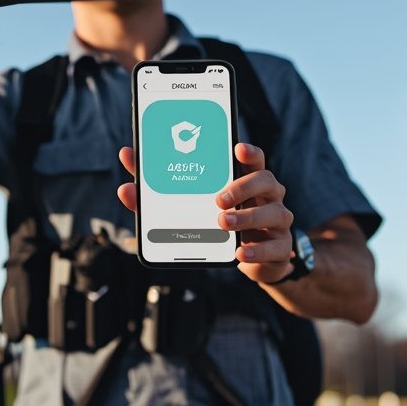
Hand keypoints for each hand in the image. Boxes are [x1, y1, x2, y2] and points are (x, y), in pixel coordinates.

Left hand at [116, 144, 294, 283]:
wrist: (249, 257)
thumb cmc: (213, 220)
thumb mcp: (186, 202)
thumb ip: (155, 183)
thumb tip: (126, 154)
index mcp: (245, 177)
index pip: (253, 158)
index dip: (248, 151)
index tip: (237, 148)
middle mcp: (266, 195)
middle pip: (266, 179)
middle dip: (242, 187)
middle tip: (217, 199)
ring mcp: (277, 220)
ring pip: (275, 213)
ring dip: (247, 218)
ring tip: (221, 224)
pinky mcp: (280, 248)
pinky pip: (276, 248)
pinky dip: (257, 250)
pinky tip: (240, 253)